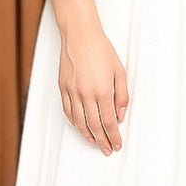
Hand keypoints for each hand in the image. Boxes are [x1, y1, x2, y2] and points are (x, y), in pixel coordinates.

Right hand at [57, 24, 128, 154]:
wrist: (80, 35)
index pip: (109, 122)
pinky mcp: (63, 87)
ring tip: (95, 143)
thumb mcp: (119, 71)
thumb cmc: (101, 50)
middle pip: (94, 126)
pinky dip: (74, 122)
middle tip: (107, 150)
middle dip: (102, 141)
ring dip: (87, 135)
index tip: (117, 145)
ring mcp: (72, 91)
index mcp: (102, 90)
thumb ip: (122, 95)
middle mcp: (86, 94)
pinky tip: (80, 127)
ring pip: (79, 121)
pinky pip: (68, 111)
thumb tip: (121, 115)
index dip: (114, 136)